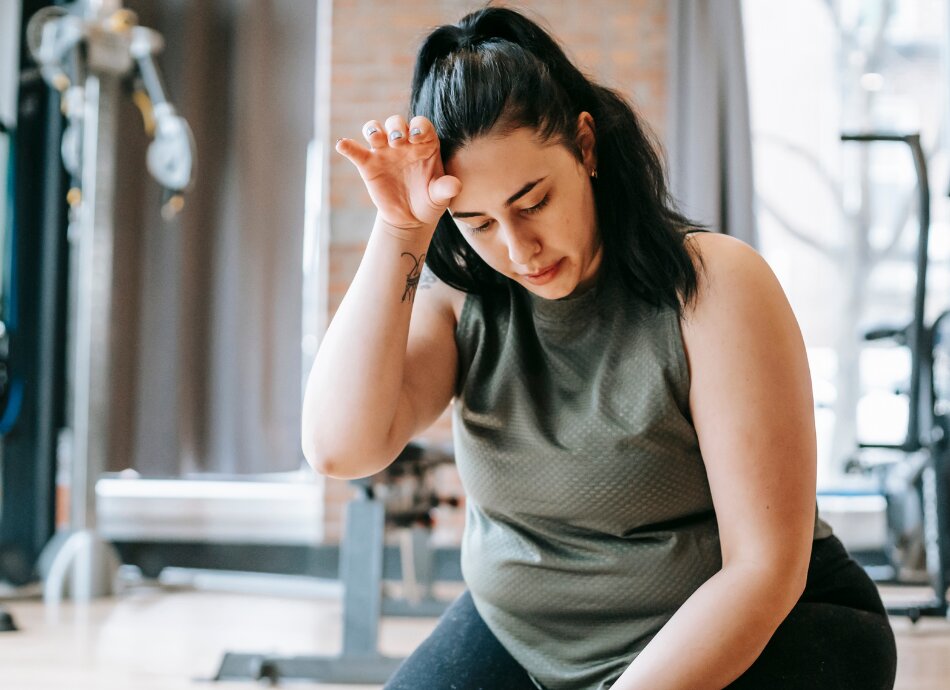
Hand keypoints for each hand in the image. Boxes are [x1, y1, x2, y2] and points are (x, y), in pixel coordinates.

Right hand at [335, 115, 461, 234]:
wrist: (410, 218)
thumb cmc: (429, 201)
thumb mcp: (440, 196)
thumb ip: (446, 188)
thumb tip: (456, 185)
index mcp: (424, 144)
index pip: (421, 125)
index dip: (418, 126)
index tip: (417, 137)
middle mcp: (403, 143)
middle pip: (396, 122)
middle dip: (396, 127)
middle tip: (398, 141)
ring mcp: (384, 152)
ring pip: (375, 129)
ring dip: (373, 130)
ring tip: (376, 139)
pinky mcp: (368, 164)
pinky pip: (356, 151)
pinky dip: (348, 146)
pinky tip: (342, 145)